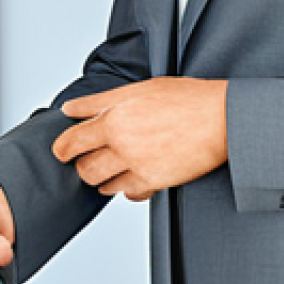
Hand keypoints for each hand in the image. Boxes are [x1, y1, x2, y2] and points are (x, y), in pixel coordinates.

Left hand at [52, 77, 228, 199]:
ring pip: (103, 185)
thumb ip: (99, 101)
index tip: (61, 150)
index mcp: (114, 119)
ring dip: (102, 177)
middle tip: (90, 155)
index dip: (62, 148)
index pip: (72, 142)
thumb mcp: (137, 90)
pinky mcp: (157, 182)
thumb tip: (70, 108)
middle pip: (84, 169)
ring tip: (111, 164)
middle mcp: (123, 146)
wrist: (221, 118)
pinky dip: (126, 187)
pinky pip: (129, 194)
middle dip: (82, 164)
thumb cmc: (184, 98)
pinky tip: (132, 174)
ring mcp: (139, 167)